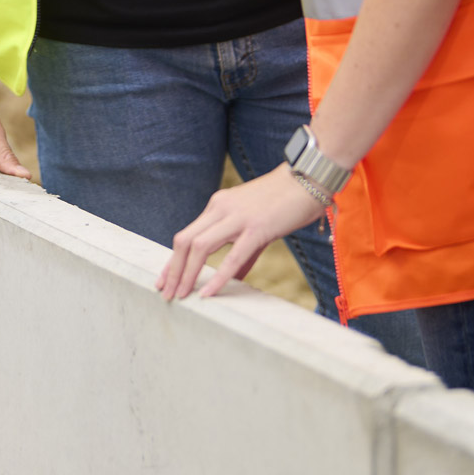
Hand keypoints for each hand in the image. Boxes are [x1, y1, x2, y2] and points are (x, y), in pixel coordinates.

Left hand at [157, 165, 327, 300]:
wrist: (309, 178)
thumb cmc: (285, 202)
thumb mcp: (256, 226)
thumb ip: (244, 251)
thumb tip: (236, 276)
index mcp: (218, 206)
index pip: (186, 235)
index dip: (173, 260)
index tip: (164, 280)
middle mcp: (221, 209)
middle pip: (184, 241)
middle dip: (173, 270)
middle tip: (166, 293)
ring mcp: (237, 217)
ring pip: (199, 247)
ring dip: (186, 274)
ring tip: (181, 296)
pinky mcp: (257, 228)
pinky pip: (232, 256)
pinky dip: (218, 277)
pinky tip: (208, 293)